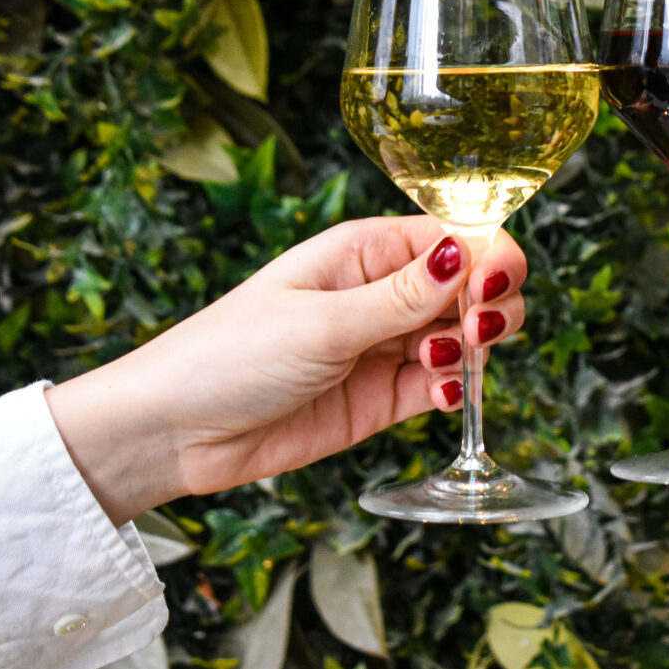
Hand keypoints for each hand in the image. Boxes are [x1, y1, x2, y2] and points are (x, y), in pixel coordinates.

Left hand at [45, 216, 525, 525]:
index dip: (489, 254)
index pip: (454, 235)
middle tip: (475, 331)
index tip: (493, 286)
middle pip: (473, 283)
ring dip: (475, 347)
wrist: (175, 432)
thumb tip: (468, 253)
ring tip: (442, 364)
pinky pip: (440, 384)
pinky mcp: (383, 397)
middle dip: (492, 302)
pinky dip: (452, 389)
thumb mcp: (323, 322)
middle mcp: (383, 291)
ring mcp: (385, 345)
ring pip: (465, 334)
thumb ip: (404, 297)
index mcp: (365, 250)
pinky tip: (436, 395)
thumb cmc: (230, 355)